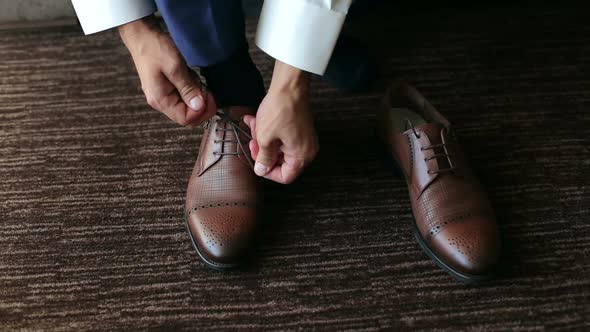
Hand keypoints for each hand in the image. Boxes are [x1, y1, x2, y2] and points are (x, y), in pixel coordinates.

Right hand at [119, 16, 215, 126]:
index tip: (211, 99)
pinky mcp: (167, 88)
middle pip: (187, 115)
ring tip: (192, 76)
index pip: (185, 119)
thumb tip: (199, 106)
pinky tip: (188, 74)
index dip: (202, 112)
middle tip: (207, 90)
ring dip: (196, 94)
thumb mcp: (175, 67)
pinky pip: (184, 95)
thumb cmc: (154, 49)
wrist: (142, 35)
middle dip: (201, 105)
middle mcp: (161, 101)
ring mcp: (163, 95)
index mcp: (160, 99)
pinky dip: (191, 87)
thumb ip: (188, 88)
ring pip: (187, 105)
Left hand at [243, 61, 318, 183]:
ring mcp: (304, 138)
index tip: (258, 163)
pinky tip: (256, 121)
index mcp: (301, 156)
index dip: (268, 172)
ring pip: (279, 148)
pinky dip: (270, 131)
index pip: (285, 177)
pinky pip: (283, 137)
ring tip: (253, 126)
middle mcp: (307, 150)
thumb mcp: (265, 138)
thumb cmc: (280, 110)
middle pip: (281, 162)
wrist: (289, 86)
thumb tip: (261, 170)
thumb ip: (263, 158)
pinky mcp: (300, 128)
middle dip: (264, 153)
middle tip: (252, 143)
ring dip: (264, 140)